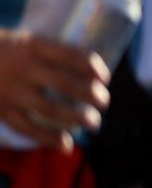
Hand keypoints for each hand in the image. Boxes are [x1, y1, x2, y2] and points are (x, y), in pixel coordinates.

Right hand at [0, 31, 109, 150]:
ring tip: (94, 123)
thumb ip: (47, 53)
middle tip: (104, 101)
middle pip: (65, 83)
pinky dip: (49, 139)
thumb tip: (86, 69)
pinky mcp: (2, 111)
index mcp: (31, 46)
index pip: (70, 55)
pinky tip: (66, 146)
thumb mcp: (21, 41)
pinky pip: (28, 128)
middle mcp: (23, 68)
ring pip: (50, 109)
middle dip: (91, 94)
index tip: (104, 77)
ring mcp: (12, 91)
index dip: (92, 67)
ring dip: (77, 118)